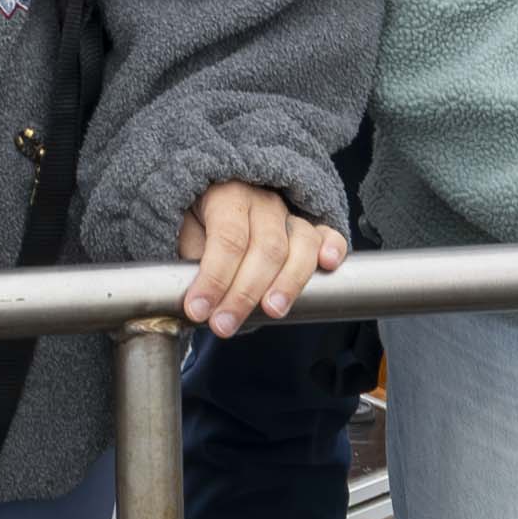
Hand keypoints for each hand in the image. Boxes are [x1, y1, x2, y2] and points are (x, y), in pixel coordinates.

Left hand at [173, 178, 347, 339]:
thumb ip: (189, 255)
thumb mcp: (183, 228)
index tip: (198, 310)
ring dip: (289, 282)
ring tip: (272, 310)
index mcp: (229, 195)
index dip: (213, 278)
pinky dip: (333, 248)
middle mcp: (265, 202)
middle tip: (224, 325)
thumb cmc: (201, 217)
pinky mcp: (311, 228)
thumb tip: (194, 292)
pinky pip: (329, 234)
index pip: (228, 239)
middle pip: (266, 248)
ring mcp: (291, 214)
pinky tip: (329, 265)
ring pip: (302, 244)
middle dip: (244, 293)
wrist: (222, 193)